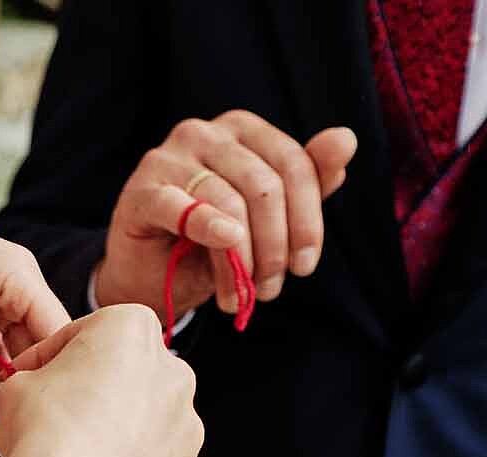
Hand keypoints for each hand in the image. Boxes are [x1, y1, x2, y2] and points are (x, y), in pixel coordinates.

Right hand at [0, 305, 202, 456]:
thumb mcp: (15, 388)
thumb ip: (27, 381)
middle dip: (87, 389)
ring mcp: (184, 422)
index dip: (46, 356)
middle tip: (48, 414)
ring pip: (140, 417)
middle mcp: (171, 370)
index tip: (26, 376)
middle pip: (121, 372)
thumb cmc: (46, 437)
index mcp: (132, 329)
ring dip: (108, 428)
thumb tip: (21, 393)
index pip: (82, 332)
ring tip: (68, 453)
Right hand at [94, 111, 356, 322]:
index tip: (305, 266)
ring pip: (228, 202)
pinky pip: (181, 208)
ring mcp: (168, 157)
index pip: (292, 164)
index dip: (308, 219)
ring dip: (241, 259)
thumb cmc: (209, 243)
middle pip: (263, 185)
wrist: (150, 276)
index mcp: (241, 130)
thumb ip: (307, 180)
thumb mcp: (266, 217)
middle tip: (269, 290)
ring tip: (239, 295)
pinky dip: (208, 229)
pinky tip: (225, 251)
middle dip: (274, 246)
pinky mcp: (141, 190)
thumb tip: (345, 138)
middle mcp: (204, 133)